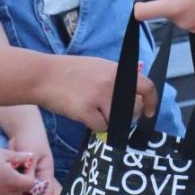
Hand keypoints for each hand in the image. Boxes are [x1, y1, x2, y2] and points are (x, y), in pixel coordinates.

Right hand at [0, 141, 38, 194]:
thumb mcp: (1, 152)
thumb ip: (18, 157)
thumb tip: (30, 158)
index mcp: (10, 181)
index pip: (30, 183)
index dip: (30, 172)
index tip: (23, 162)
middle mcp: (3, 192)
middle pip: (21, 193)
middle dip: (22, 181)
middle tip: (16, 167)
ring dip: (11, 186)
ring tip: (5, 171)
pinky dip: (0, 189)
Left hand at [6, 129, 55, 194]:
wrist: (21, 130)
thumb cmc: (30, 138)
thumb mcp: (32, 152)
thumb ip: (30, 167)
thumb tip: (28, 183)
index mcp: (46, 174)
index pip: (47, 194)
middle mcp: (38, 179)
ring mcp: (28, 179)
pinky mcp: (17, 177)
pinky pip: (14, 189)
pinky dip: (8, 192)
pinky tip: (0, 191)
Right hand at [41, 55, 156, 132]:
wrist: (43, 75)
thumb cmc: (68, 72)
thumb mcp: (97, 66)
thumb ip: (115, 78)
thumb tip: (135, 93)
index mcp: (115, 70)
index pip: (146, 86)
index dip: (152, 102)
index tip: (149, 112)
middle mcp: (111, 82)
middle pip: (133, 109)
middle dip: (125, 115)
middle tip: (109, 111)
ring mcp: (99, 96)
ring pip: (118, 121)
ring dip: (107, 120)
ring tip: (91, 108)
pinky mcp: (87, 110)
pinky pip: (102, 128)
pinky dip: (94, 125)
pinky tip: (83, 113)